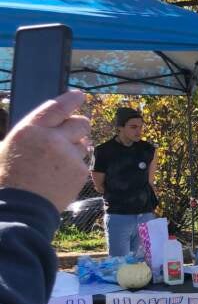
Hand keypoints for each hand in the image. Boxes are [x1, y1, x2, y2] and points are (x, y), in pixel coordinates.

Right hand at [0, 90, 89, 211]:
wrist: (21, 208)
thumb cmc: (7, 179)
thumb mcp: (6, 148)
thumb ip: (30, 134)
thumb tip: (45, 125)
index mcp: (30, 130)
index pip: (57, 107)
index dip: (71, 100)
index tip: (80, 95)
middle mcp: (52, 139)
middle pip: (80, 122)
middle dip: (79, 125)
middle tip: (74, 130)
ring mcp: (69, 155)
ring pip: (83, 143)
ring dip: (75, 147)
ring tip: (58, 162)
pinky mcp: (80, 171)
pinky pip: (83, 162)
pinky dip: (75, 165)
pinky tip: (61, 175)